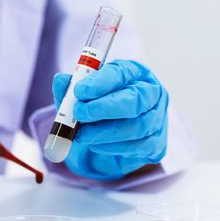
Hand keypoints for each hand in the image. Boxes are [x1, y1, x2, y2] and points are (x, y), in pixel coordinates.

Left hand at [53, 60, 167, 179]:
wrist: (112, 138)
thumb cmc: (100, 108)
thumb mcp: (82, 96)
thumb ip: (71, 88)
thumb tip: (60, 80)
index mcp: (135, 72)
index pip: (121, 73)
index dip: (100, 82)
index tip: (79, 91)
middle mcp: (152, 93)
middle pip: (135, 100)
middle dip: (105, 108)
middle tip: (80, 113)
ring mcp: (158, 118)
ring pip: (136, 127)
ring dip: (104, 133)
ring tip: (82, 135)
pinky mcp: (157, 144)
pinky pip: (138, 147)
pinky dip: (113, 148)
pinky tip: (97, 145)